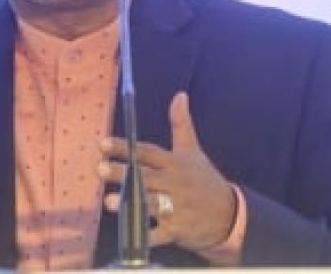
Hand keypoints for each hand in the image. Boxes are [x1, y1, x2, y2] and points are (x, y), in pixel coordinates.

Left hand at [98, 92, 236, 252]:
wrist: (229, 214)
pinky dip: (146, 236)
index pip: (147, 152)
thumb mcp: (193, 150)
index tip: (103, 144)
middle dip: (123, 174)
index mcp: (175, 164)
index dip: (125, 147)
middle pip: (146, 177)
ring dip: (132, 204)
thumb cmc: (204, 179)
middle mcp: (175, 184)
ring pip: (152, 204)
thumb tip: (179, 95)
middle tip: (100, 169)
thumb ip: (181, 124)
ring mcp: (177, 208)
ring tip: (109, 201)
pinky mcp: (178, 230)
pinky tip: (129, 233)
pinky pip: (160, 234)